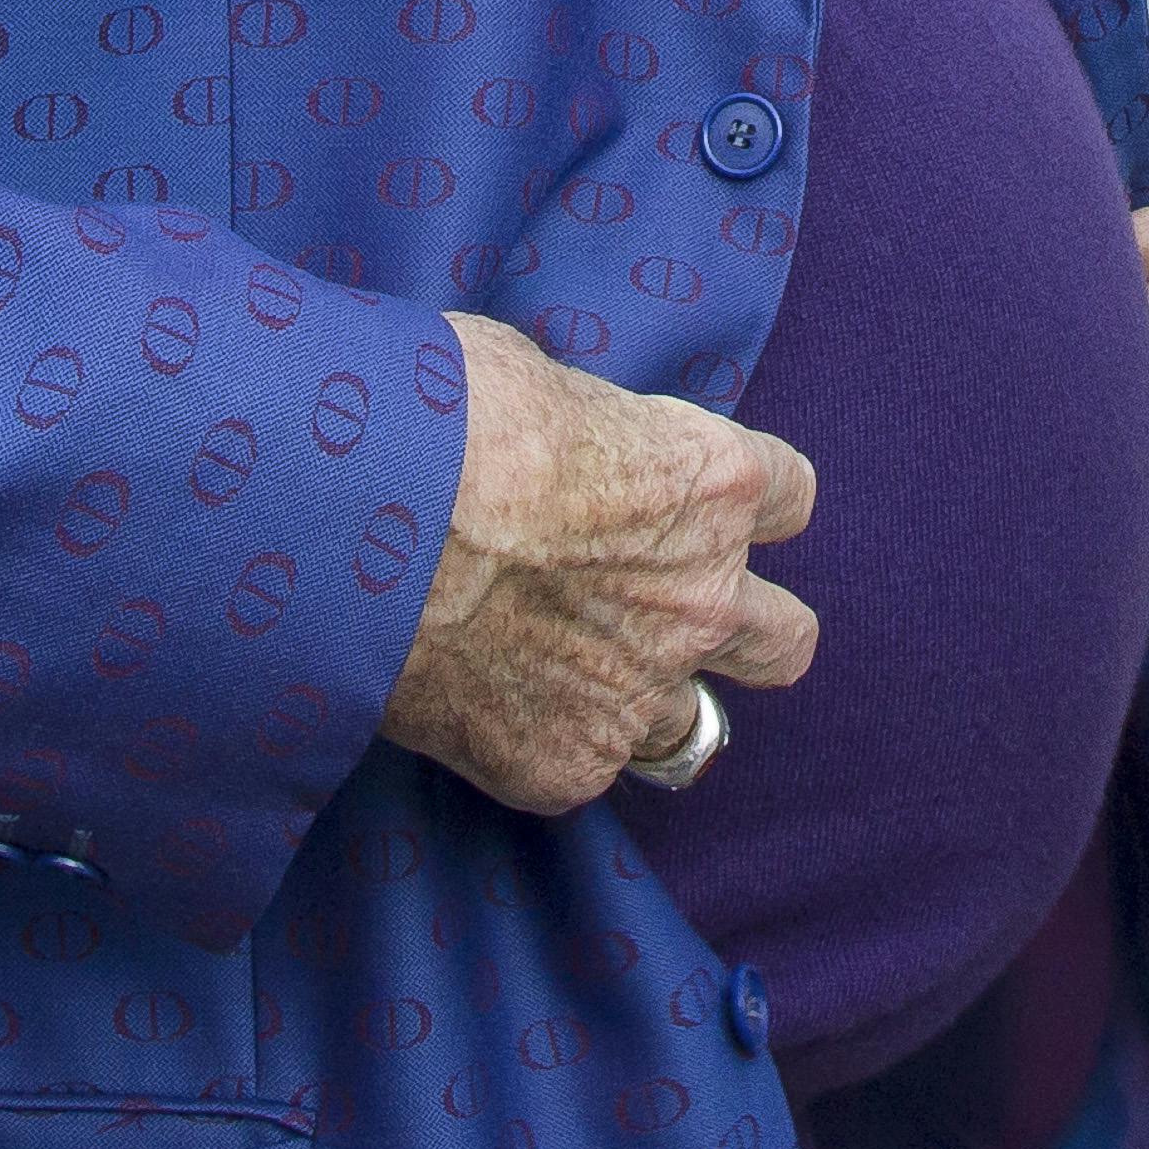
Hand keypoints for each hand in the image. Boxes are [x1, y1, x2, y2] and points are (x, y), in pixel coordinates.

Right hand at [383, 311, 821, 812]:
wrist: (358, 526)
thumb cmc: (444, 419)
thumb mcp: (543, 382)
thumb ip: (592, 434)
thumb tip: (566, 444)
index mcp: (714, 483)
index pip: (790, 497)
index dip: (737, 498)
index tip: (694, 501)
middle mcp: (702, 597)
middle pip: (787, 640)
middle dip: (742, 630)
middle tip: (671, 613)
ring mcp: (639, 693)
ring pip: (691, 725)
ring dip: (643, 699)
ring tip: (567, 673)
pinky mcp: (566, 766)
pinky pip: (586, 766)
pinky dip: (548, 742)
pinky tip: (489, 705)